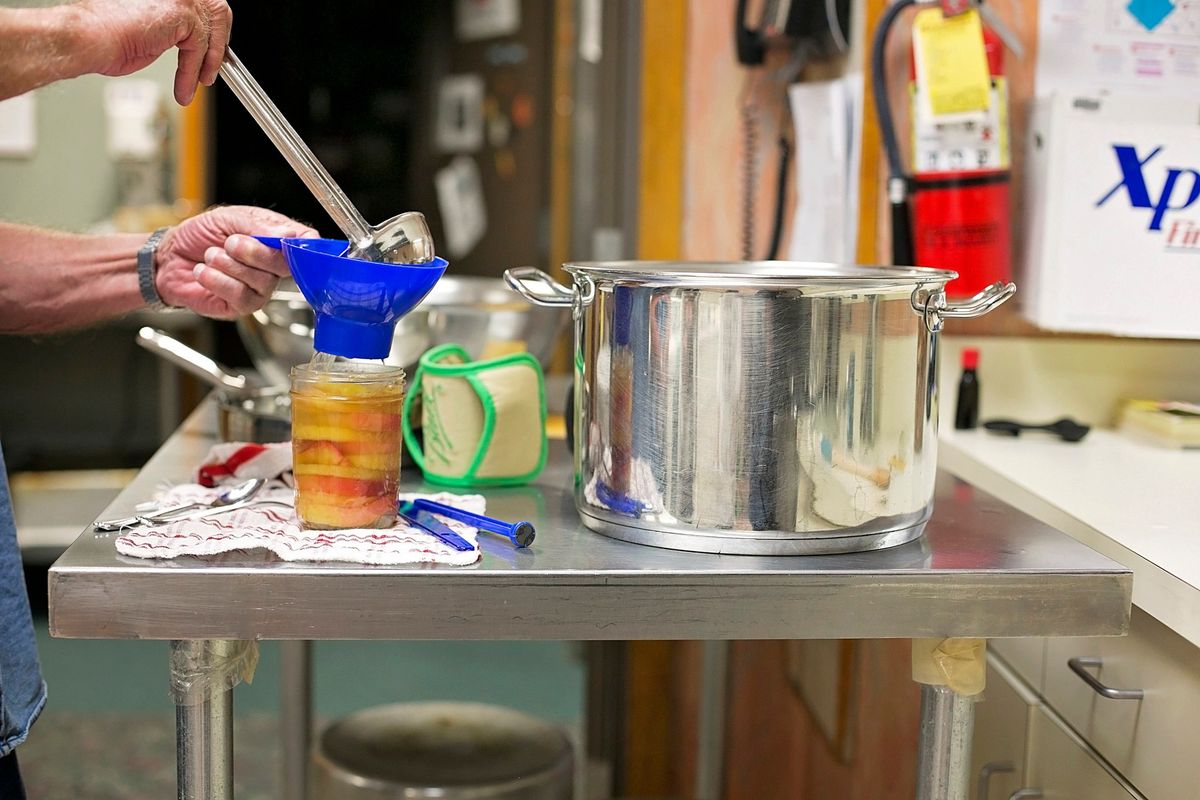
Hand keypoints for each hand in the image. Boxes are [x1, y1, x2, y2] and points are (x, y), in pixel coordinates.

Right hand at [74, 0, 231, 104]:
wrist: (87, 37)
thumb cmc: (106, 33)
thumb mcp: (154, 28)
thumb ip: (176, 28)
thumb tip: (192, 39)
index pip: (204, 2)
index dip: (214, 27)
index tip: (213, 49)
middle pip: (217, 9)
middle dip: (219, 42)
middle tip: (212, 67)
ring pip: (211, 32)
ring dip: (208, 63)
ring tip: (199, 82)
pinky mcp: (180, 13)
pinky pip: (198, 49)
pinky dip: (191, 74)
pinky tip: (184, 88)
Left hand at [156, 206, 316, 319]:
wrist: (169, 257)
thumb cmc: (200, 235)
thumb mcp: (228, 218)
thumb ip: (259, 225)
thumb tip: (288, 235)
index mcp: (276, 240)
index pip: (307, 244)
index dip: (304, 245)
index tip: (286, 240)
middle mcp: (273, 267)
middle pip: (285, 264)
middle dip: (254, 251)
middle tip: (230, 242)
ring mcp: (260, 289)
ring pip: (261, 280)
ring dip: (229, 264)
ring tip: (211, 256)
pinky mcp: (242, 306)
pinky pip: (241, 295)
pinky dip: (217, 279)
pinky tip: (205, 272)